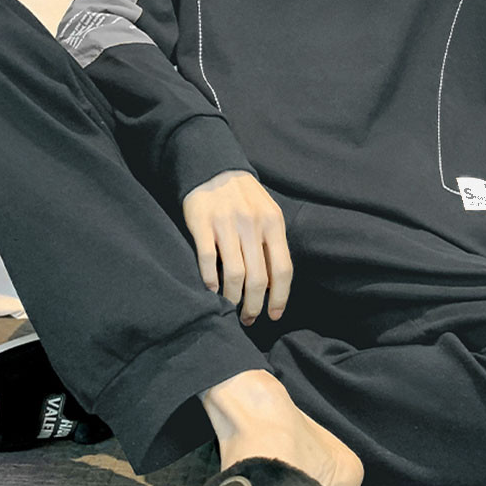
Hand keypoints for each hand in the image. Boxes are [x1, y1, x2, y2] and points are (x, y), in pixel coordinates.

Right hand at [182, 170, 293, 324]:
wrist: (212, 167)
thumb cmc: (244, 197)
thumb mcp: (267, 213)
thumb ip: (271, 244)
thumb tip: (272, 285)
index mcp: (273, 223)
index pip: (283, 269)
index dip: (280, 297)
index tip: (274, 315)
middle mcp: (252, 224)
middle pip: (258, 278)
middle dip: (254, 306)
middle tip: (248, 318)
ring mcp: (226, 224)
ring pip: (234, 274)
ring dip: (233, 298)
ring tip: (230, 308)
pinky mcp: (202, 223)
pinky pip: (208, 260)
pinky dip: (210, 281)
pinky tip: (211, 290)